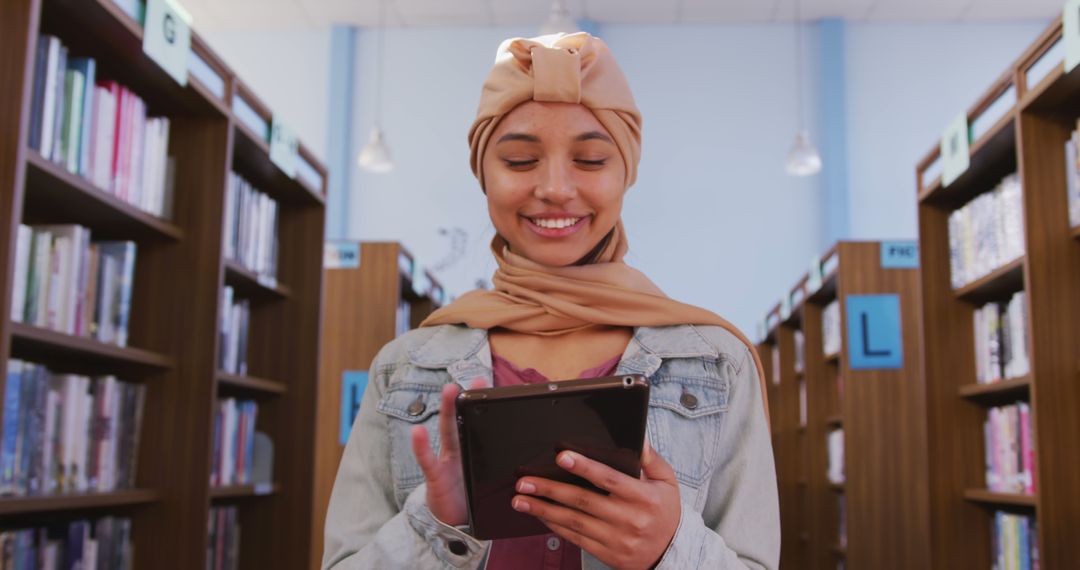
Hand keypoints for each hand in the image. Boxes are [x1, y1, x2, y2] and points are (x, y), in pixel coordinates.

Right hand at [410, 379, 486, 526]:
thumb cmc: (472, 497)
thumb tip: (527, 450)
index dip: (481, 404)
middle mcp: (457, 450)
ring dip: (448, 410)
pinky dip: (421, 446)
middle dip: (465, 399)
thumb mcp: (488, 477)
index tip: (489, 382)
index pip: (477, 423)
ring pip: (447, 432)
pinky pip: (428, 460)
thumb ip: (500, 462)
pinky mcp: (435, 477)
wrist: (455, 524)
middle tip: (473, 379)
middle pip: (460, 420)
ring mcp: (445, 461)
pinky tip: (417, 432)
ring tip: (450, 390)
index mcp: (471, 450)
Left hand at [511, 440, 680, 569]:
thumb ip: (650, 459)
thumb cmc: (665, 511)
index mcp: (643, 497)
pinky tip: (540, 516)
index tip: (561, 456)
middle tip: (525, 481)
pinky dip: (556, 526)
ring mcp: (617, 539)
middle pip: (583, 501)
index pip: (609, 479)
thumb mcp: (666, 482)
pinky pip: (576, 539)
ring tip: (521, 500)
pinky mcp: (608, 554)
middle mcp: (629, 519)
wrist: (673, 552)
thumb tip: (638, 437)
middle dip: (550, 490)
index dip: (584, 467)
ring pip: (574, 522)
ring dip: (544, 510)